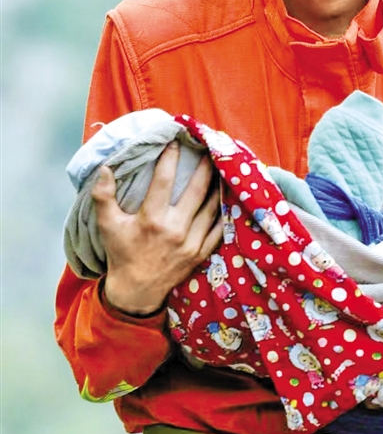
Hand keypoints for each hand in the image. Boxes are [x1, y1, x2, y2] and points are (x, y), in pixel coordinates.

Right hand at [92, 142, 222, 315]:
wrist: (136, 290)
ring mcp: (191, 242)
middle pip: (197, 190)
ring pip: (212, 207)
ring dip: (218, 185)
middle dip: (205, 167)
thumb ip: (103, 196)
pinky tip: (227, 197)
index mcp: (152, 219)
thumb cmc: (122, 253)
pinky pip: (219, 228)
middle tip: (210, 148)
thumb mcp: (107, 225)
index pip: (163, 181)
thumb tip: (105, 169)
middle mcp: (175, 229)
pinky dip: (224, 211)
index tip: (176, 142)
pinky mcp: (201, 252)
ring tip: (222, 167)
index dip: (170, 159)